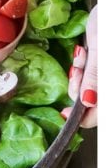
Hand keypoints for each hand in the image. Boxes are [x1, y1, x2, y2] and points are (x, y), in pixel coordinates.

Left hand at [61, 4, 96, 128]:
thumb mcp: (100, 50)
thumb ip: (94, 77)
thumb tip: (87, 102)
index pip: (99, 115)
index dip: (83, 117)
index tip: (65, 112)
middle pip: (94, 100)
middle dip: (80, 86)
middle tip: (77, 69)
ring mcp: (103, 74)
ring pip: (92, 87)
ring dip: (82, 73)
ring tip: (83, 55)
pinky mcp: (100, 63)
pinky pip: (92, 73)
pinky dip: (86, 66)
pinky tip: (85, 51)